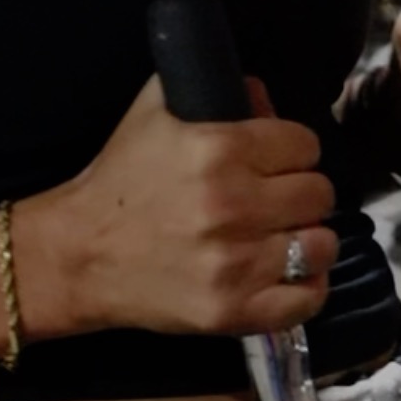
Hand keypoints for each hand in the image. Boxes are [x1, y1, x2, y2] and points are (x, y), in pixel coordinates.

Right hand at [34, 75, 338, 341]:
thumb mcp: (156, 111)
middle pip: (319, 194)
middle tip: (278, 199)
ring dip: (308, 238)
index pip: (305, 144)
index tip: (277, 161)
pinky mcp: (232, 312)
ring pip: (321, 244)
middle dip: (301, 191)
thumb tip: (266, 100)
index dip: (293, 150)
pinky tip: (289, 273)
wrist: (79, 254)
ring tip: (285, 236)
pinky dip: (307, 286)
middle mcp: (232, 205)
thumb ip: (216, 89)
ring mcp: (235, 265)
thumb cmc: (121, 178)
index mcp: (218, 148)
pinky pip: (307, 299)